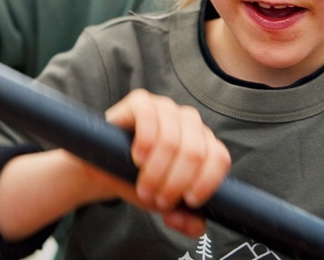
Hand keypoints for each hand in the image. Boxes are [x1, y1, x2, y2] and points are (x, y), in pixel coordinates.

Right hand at [83, 90, 230, 236]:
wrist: (104, 167)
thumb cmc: (140, 181)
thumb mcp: (164, 203)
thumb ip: (184, 218)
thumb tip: (196, 224)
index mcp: (203, 143)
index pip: (219, 157)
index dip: (206, 182)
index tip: (187, 200)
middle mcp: (189, 122)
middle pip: (194, 152)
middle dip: (174, 182)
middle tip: (156, 198)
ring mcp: (165, 108)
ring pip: (171, 139)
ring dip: (156, 170)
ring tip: (142, 186)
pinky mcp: (141, 101)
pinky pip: (149, 116)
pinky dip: (144, 141)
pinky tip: (137, 157)